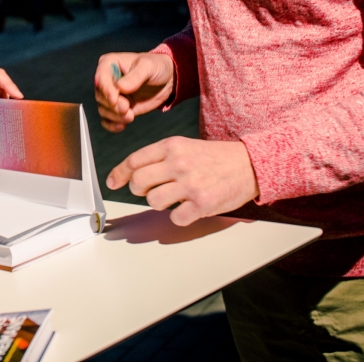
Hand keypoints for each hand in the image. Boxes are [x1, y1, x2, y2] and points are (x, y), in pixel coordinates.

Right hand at [94, 52, 174, 131]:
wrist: (167, 79)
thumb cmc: (156, 66)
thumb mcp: (148, 66)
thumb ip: (135, 76)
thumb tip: (120, 87)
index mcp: (109, 63)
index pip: (101, 78)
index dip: (106, 90)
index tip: (114, 100)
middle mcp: (107, 80)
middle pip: (101, 96)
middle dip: (113, 106)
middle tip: (126, 109)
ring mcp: (111, 95)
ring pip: (103, 109)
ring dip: (115, 116)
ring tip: (130, 116)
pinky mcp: (117, 108)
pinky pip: (107, 119)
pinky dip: (111, 125)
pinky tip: (121, 126)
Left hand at [106, 136, 259, 225]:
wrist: (250, 164)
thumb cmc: (215, 157)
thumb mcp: (185, 146)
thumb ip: (160, 157)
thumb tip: (131, 174)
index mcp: (172, 146)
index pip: (134, 160)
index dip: (119, 173)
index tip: (113, 182)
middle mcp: (179, 163)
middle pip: (138, 182)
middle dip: (138, 190)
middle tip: (148, 191)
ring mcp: (190, 184)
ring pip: (153, 201)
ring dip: (159, 203)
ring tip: (173, 198)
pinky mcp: (202, 203)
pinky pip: (175, 217)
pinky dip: (179, 216)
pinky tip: (188, 207)